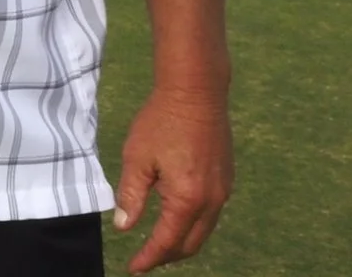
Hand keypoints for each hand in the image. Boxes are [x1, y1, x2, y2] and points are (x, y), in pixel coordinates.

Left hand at [112, 87, 232, 272]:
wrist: (196, 92)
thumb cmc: (161, 122)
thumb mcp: (137, 158)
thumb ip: (131, 196)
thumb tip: (124, 227)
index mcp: (188, 198)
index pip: (168, 241)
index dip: (149, 257)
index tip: (133, 268)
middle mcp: (212, 200)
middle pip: (192, 243)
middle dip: (167, 255)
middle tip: (145, 259)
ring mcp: (224, 190)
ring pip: (204, 230)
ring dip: (182, 241)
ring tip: (158, 244)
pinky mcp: (227, 179)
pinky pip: (211, 213)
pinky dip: (193, 224)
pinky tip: (176, 217)